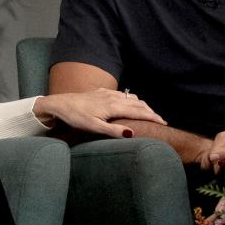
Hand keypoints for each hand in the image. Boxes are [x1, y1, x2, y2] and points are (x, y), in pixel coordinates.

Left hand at [33, 89, 164, 138]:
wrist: (60, 104)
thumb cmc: (76, 117)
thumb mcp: (93, 127)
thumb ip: (113, 130)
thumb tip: (132, 132)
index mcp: (113, 106)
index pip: (139, 111)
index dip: (153, 117)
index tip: (164, 123)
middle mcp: (113, 97)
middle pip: (138, 103)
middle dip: (151, 111)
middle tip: (161, 121)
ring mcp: (108, 93)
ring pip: (131, 97)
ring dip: (142, 105)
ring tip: (149, 114)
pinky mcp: (102, 92)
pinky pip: (122, 94)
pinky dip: (132, 100)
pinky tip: (131, 104)